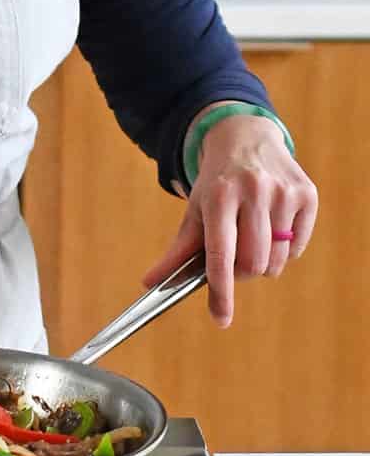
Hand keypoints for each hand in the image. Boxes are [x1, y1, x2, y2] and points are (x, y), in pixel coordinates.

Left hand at [141, 111, 316, 325]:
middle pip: (252, 264)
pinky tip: (272, 226)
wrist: (245, 136)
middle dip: (240, 274)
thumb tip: (149, 284)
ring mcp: (283, 191)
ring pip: (277, 261)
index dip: (221, 291)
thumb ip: (176, 250)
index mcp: (219, 195)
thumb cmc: (216, 182)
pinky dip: (285, 250)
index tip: (221, 319)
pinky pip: (297, 248)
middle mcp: (253, 190)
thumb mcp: (194, 208)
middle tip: (233, 260)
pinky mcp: (307, 193)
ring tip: (251, 239)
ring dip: (262, 264)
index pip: (220, 254)